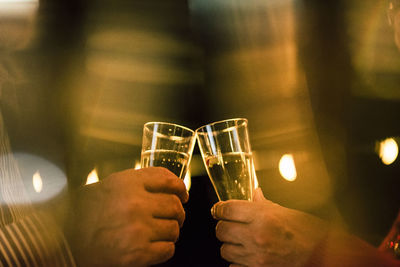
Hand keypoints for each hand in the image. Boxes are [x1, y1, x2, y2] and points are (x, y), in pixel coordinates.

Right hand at [71, 167, 187, 266]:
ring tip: (158, 233)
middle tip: (173, 217)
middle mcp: (135, 203)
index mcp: (128, 183)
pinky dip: (164, 249)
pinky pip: (168, 249)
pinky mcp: (138, 254)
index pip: (168, 180)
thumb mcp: (111, 186)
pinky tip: (154, 247)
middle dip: (177, 213)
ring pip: (174, 229)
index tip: (183, 194)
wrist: (65, 241)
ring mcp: (138, 229)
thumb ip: (139, 182)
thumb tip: (171, 187)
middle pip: (175, 206)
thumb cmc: (86, 212)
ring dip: (170, 232)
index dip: (180, 188)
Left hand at [212, 188, 327, 266]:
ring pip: (224, 250)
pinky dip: (237, 262)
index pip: (227, 210)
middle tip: (229, 225)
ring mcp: (255, 257)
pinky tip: (247, 256)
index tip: (217, 210)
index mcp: (263, 217)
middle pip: (221, 230)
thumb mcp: (286, 212)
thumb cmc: (309, 233)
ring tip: (239, 242)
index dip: (218, 209)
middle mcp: (256, 236)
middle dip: (223, 226)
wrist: (324, 257)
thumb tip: (254, 194)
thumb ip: (264, 205)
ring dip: (229, 245)